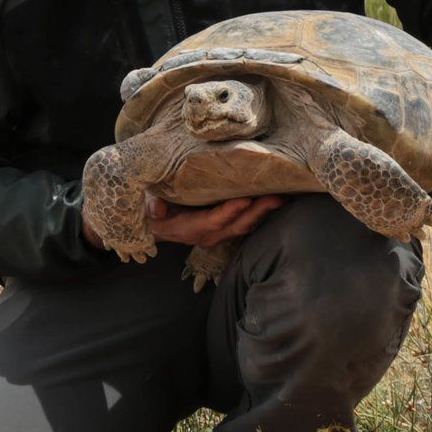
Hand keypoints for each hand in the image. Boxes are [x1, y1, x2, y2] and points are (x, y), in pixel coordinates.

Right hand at [140, 193, 285, 247]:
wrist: (155, 227)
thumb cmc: (154, 212)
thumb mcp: (148, 207)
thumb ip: (152, 206)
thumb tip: (157, 208)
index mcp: (190, 228)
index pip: (213, 221)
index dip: (229, 212)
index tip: (246, 199)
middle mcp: (208, 235)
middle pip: (237, 225)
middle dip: (258, 212)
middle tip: (278, 196)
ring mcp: (219, 235)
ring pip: (245, 226)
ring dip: (264, 214)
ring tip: (283, 198)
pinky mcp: (225, 230)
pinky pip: (246, 225)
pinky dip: (260, 215)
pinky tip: (275, 202)